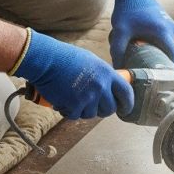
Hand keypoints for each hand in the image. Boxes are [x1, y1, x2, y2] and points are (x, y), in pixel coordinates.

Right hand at [13, 30, 133, 119]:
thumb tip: (109, 88)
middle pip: (110, 109)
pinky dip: (69, 112)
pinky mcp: (74, 105)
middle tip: (92, 106)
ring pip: (92, 114)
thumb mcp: (92, 62)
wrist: (46, 59)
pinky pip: (75, 116)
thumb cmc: (66, 58)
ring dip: (83, 110)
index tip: (125, 109)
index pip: (126, 93)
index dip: (127, 104)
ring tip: (73, 99)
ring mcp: (88, 97)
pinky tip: (63, 102)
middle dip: (102, 110)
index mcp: (108, 74)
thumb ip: (103, 76)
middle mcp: (101, 86)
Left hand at [109, 0, 173, 67]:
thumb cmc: (127, 9)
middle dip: (157, 61)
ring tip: (140, 52)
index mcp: (164, 33)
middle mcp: (171, 30)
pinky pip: (164, 38)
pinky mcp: (167, 22)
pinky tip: (141, 43)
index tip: (158, 78)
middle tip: (144, 67)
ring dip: (155, 51)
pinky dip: (155, 43)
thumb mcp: (120, 31)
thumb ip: (118, 51)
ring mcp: (170, 25)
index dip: (168, 71)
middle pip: (168, 53)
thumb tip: (117, 69)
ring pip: (165, 46)